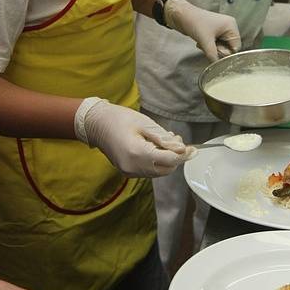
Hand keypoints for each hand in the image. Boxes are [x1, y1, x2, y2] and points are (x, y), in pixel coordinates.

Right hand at [75, 98, 194, 177]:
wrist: (95, 123)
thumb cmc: (119, 118)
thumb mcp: (144, 123)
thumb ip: (163, 138)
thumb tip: (181, 149)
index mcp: (137, 153)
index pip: (169, 161)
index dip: (183, 156)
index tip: (194, 149)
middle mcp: (133, 167)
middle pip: (165, 169)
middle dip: (176, 157)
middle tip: (177, 139)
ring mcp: (129, 171)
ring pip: (158, 171)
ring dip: (167, 159)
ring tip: (165, 140)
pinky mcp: (127, 171)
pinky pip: (149, 170)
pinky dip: (156, 161)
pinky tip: (155, 146)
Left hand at [164, 0, 240, 60]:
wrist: (179, 15)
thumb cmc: (194, 22)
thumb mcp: (205, 41)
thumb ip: (213, 55)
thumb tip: (218, 65)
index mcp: (231, 26)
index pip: (236, 47)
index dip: (226, 52)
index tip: (216, 51)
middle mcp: (227, 27)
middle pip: (228, 48)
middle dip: (217, 50)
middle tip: (207, 45)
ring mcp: (220, 30)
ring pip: (220, 48)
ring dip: (210, 49)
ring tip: (202, 42)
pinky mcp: (212, 33)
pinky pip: (214, 46)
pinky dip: (207, 46)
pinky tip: (200, 42)